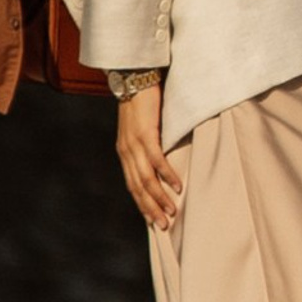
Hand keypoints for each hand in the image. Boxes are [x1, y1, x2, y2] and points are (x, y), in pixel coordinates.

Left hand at [115, 84, 183, 231]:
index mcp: (125, 152)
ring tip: (172, 212)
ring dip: (159, 197)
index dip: (142, 204)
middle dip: (150, 208)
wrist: (134, 76)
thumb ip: (148, 143)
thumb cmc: (143, 101)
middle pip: (138, 188)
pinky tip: (177, 186)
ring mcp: (134, 144)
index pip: (132, 185)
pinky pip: (157, 160)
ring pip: (146, 178)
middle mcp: (126, 151)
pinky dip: (167, 175)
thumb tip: (162, 158)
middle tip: (163, 225)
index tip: (153, 221)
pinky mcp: (146, 133)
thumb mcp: (142, 126)